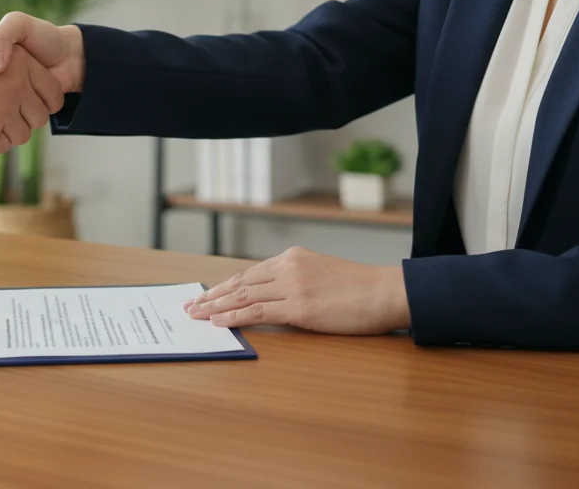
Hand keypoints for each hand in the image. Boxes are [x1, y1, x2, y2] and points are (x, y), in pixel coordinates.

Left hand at [183, 247, 410, 334]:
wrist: (386, 291)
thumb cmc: (361, 289)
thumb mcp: (324, 274)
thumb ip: (298, 280)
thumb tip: (276, 296)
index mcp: (294, 257)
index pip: (250, 273)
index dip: (226, 286)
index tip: (207, 294)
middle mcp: (289, 267)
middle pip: (241, 282)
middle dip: (213, 295)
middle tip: (192, 305)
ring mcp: (293, 286)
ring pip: (244, 296)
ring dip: (216, 307)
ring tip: (197, 315)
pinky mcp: (300, 307)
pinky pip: (259, 312)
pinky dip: (235, 317)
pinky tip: (220, 322)